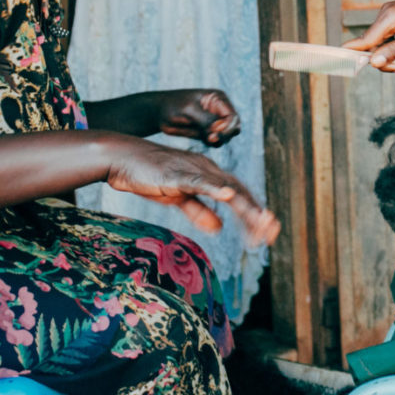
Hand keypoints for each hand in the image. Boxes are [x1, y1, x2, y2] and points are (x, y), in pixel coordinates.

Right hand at [105, 141, 279, 245]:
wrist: (123, 160)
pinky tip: (228, 196)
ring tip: (261, 222)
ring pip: (226, 188)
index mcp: (209, 176)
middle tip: (272, 234)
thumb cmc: (149, 176)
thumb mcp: (178, 198)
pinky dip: (215, 188)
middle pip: (240, 192)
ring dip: (245, 207)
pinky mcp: (178, 173)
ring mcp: (194, 169)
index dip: (254, 212)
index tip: (267, 232)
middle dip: (257, 214)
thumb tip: (219, 228)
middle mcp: (208, 169)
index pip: (238, 194)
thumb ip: (199, 212)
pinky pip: (199, 181)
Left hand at [156, 89, 240, 146]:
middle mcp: (219, 110)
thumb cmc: (172, 106)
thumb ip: (204, 120)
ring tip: (205, 139)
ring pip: (227, 136)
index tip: (213, 135)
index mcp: (218, 99)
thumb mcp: (188, 110)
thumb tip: (217, 133)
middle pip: (234, 127)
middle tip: (210, 139)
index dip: (227, 128)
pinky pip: (216, 141)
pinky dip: (212, 143)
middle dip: (225, 135)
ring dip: (218, 140)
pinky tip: (202, 139)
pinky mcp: (207, 132)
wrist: (157, 112)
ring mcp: (214, 122)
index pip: (233, 116)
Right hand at [343, 0, 394, 71]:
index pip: (364, 40)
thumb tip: (373, 63)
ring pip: (379, 43)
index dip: (353, 55)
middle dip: (383, 59)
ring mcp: (388, 15)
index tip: (341, 65)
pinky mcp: (393, 18)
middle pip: (371, 44)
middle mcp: (385, 14)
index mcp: (389, 16)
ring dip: (390, 54)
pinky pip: (386, 37)